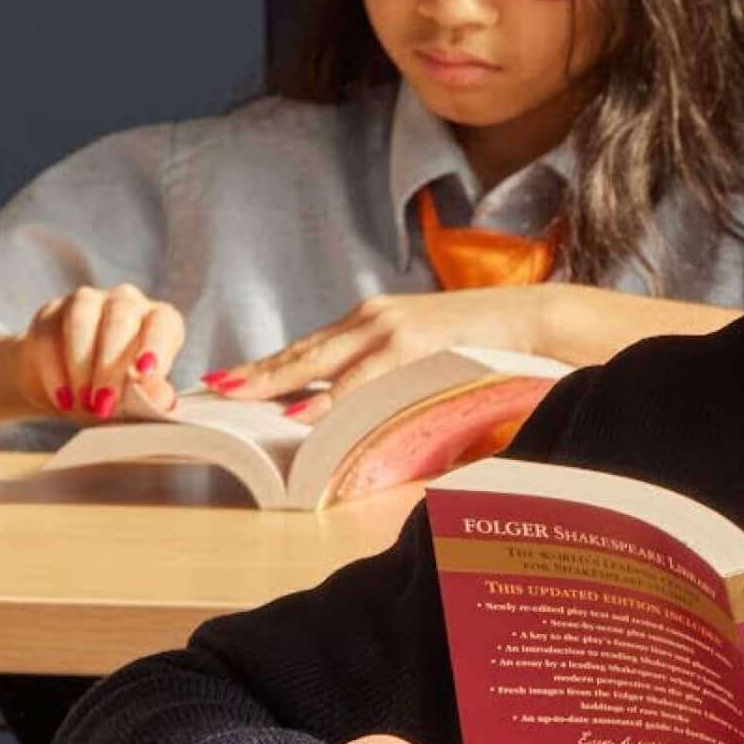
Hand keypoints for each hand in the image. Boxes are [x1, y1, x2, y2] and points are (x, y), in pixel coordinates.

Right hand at [18, 285, 183, 420]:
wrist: (69, 392)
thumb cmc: (118, 393)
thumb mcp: (140, 400)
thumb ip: (154, 396)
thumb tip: (162, 399)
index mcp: (159, 318)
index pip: (163, 322)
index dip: (155, 345)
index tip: (145, 373)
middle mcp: (125, 301)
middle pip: (120, 322)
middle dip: (110, 366)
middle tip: (105, 404)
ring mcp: (86, 302)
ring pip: (81, 320)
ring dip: (81, 365)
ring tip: (83, 402)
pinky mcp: (49, 313)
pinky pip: (48, 336)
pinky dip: (55, 372)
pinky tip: (63, 398)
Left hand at [213, 289, 548, 420]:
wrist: (534, 319)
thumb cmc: (486, 345)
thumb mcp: (427, 357)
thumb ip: (391, 382)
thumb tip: (360, 425)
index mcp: (373, 321)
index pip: (307, 348)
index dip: (265, 367)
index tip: (229, 383)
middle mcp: (371, 318)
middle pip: (299, 352)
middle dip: (252, 374)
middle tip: (209, 391)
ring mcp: (390, 328)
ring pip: (318, 362)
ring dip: (273, 384)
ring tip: (235, 401)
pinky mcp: (413, 344)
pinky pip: (359, 381)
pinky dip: (327, 400)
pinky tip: (298, 416)